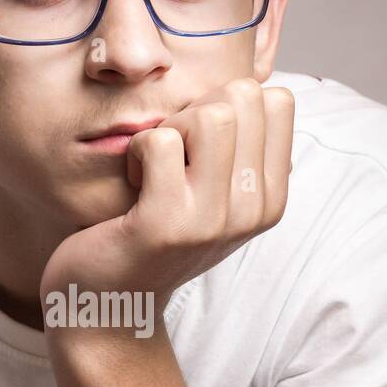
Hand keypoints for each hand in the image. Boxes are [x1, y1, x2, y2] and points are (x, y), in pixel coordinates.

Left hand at [40, 79, 294, 329]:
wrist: (111, 303)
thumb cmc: (153, 233)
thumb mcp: (214, 192)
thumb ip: (239, 146)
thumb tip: (253, 83)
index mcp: (270, 196)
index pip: (276, 99)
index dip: (226, 106)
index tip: (199, 149)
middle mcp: (253, 210)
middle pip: (242, 96)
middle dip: (195, 110)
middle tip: (170, 158)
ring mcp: (213, 220)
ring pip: (208, 115)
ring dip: (167, 130)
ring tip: (153, 172)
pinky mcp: (167, 224)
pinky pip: (159, 142)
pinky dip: (136, 153)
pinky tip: (133, 187)